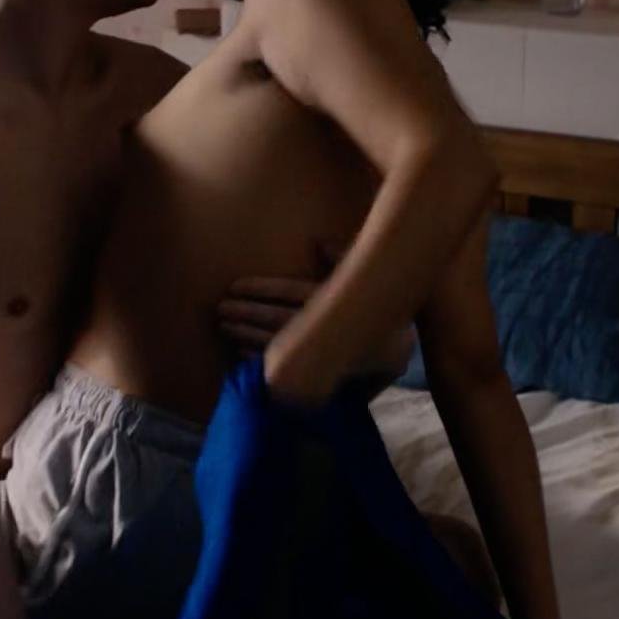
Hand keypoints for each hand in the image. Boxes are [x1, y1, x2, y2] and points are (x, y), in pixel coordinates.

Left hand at [218, 243, 416, 383]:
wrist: (398, 355)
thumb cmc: (378, 311)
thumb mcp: (364, 280)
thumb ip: (342, 259)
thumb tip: (318, 243)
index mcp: (338, 301)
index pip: (293, 292)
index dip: (262, 289)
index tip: (236, 286)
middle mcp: (331, 328)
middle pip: (279, 318)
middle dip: (246, 313)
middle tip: (220, 308)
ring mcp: (324, 354)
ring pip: (278, 344)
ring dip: (247, 335)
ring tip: (224, 326)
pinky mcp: (318, 375)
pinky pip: (285, 369)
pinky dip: (259, 360)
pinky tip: (240, 353)